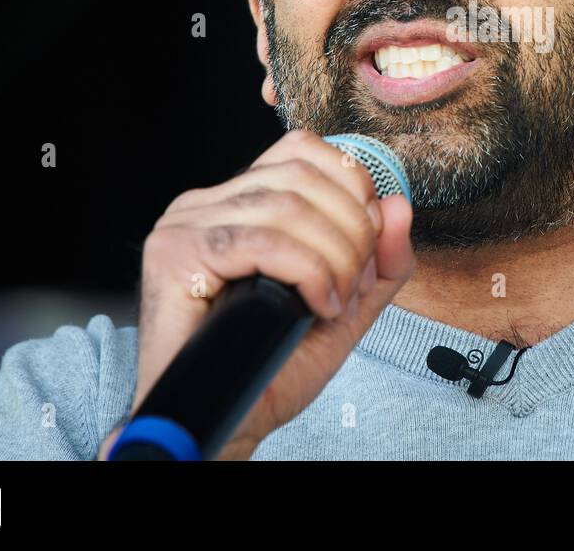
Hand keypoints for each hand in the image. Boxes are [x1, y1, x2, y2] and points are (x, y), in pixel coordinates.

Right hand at [97, 128, 414, 459]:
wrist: (225, 423)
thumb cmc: (270, 368)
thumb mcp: (345, 308)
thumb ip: (379, 261)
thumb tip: (399, 205)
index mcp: (238, 202)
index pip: (302, 149)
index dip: (350, 183)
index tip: (370, 238)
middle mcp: (206, 203)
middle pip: (302, 176)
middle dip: (351, 229)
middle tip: (354, 285)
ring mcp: (185, 224)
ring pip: (286, 205)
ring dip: (333, 256)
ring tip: (334, 302)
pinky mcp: (174, 253)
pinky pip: (262, 241)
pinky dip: (307, 271)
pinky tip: (316, 305)